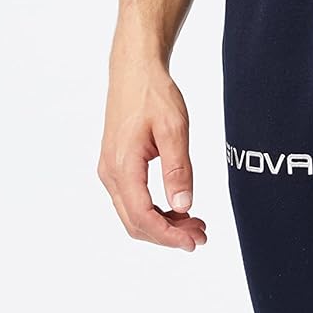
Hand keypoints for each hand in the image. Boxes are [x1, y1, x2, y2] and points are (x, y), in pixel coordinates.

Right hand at [98, 54, 206, 249]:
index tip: (194, 242)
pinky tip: (180, 211)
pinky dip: (156, 213)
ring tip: (195, 225)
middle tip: (201, 236)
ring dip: (163, 227)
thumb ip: (179, 170)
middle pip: (135, 223)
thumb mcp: (174, 129)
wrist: (134, 70)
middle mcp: (111, 172)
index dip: (169, 236)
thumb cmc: (153, 94)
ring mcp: (111, 171)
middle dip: (168, 236)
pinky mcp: (117, 168)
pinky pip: (133, 202)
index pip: (142, 216)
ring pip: (134, 216)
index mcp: (123, 165)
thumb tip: (184, 206)